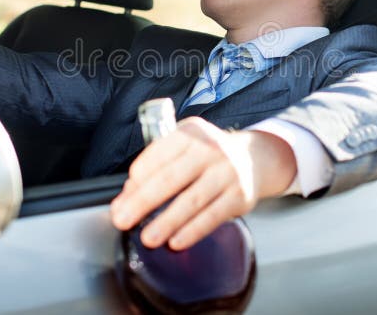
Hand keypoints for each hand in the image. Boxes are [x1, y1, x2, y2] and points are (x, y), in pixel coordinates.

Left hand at [110, 117, 296, 250]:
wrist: (255, 158)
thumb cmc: (209, 156)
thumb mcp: (185, 148)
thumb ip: (158, 167)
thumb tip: (128, 197)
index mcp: (190, 133)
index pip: (156, 156)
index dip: (135, 180)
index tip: (121, 201)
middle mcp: (209, 149)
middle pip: (170, 178)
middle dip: (142, 202)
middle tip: (122, 221)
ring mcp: (227, 171)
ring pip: (191, 200)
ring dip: (166, 222)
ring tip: (148, 238)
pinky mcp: (240, 195)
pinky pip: (212, 216)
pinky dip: (192, 231)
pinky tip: (176, 241)